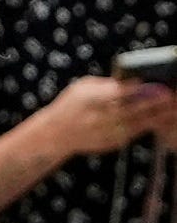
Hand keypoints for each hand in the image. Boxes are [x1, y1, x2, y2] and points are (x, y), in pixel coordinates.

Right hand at [41, 76, 174, 156]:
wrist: (56, 135)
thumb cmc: (70, 106)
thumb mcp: (82, 87)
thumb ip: (106, 84)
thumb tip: (131, 80)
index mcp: (90, 99)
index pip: (118, 93)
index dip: (138, 89)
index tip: (156, 84)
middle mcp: (99, 117)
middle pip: (133, 108)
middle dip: (155, 102)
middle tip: (171, 95)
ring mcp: (107, 132)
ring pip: (139, 122)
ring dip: (158, 115)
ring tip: (173, 107)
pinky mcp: (114, 142)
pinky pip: (137, 133)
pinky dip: (151, 125)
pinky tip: (162, 119)